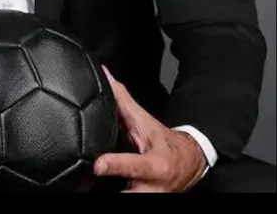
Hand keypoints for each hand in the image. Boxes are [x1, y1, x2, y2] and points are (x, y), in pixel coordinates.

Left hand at [94, 66, 207, 192]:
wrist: (187, 165)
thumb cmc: (164, 143)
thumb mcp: (145, 122)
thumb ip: (123, 101)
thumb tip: (106, 76)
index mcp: (154, 165)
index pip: (134, 165)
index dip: (115, 165)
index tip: (98, 165)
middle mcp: (151, 187)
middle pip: (126, 195)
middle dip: (108, 189)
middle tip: (91, 177)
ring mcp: (146, 199)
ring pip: (123, 199)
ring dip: (105, 192)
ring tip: (89, 186)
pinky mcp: (139, 203)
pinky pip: (120, 198)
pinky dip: (109, 191)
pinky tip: (98, 186)